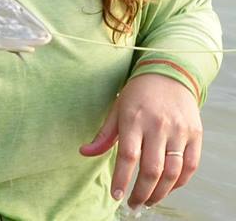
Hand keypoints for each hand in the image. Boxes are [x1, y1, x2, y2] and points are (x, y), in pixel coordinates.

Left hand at [79, 73, 202, 208]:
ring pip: (173, 172)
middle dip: (141, 192)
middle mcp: (157, 126)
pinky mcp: (195, 134)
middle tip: (134, 204)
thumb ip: (104, 135)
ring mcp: (178, 131)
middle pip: (152, 169)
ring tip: (149, 201)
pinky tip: (167, 188)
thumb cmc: (137, 95)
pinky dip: (180, 183)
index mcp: (134, 119)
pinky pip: (190, 166)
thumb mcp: (117, 109)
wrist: (168, 75)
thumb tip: (84, 153)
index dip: (122, 179)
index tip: (116, 196)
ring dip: (160, 192)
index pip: (128, 156)